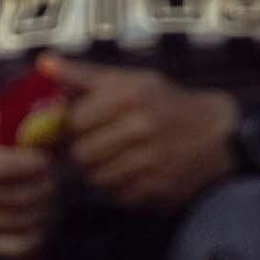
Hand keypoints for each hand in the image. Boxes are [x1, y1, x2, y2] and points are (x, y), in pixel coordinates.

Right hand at [0, 98, 58, 259]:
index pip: (5, 169)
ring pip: (17, 222)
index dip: (33, 164)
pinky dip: (34, 236)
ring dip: (43, 210)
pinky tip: (43, 223)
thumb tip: (43, 111)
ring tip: (52, 196)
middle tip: (54, 176)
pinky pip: (11, 247)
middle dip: (44, 186)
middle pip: (16, 197)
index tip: (45, 158)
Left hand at [50, 55, 238, 210]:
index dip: (71, 128)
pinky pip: (116, 196)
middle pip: (81, 155)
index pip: (74, 122)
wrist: (216, 136)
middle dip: (83, 152)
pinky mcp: (154, 191)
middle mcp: (140, 128)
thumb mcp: (131, 81)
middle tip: (97, 145)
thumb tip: (43, 63)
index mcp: (130, 95)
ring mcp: (148, 163)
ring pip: (96, 179)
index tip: (78, 128)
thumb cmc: (165, 104)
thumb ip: (85, 76)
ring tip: (117, 158)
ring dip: (99, 172)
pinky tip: (133, 173)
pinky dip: (119, 188)